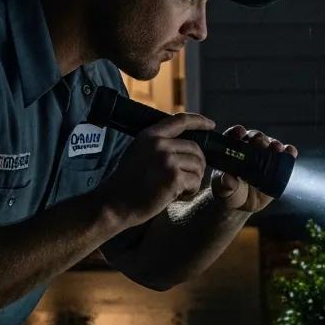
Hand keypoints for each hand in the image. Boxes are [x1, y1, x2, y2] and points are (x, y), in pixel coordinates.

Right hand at [97, 112, 215, 226]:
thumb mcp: (137, 152)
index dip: (199, 121)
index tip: (211, 125)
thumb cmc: (126, 183)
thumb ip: (158, 144)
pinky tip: (177, 196)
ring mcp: (167, 160)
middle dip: (197, 164)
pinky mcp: (173, 177)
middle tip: (188, 178)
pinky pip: (195, 181)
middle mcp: (159, 144)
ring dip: (194, 179)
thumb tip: (183, 144)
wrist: (114, 204)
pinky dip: (190, 191)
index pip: (181, 120)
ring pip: (198, 165)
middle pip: (195, 148)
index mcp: (149, 135)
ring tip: (179, 189)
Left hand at [211, 127, 298, 213]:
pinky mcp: (277, 164)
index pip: (233, 136)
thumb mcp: (224, 189)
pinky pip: (284, 155)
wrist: (244, 205)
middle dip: (258, 138)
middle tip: (261, 141)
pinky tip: (290, 151)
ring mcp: (264, 156)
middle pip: (254, 137)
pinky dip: (288, 152)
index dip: (237, 132)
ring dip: (274, 143)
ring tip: (276, 147)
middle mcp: (249, 149)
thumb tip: (228, 179)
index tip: (240, 132)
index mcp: (232, 150)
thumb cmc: (230, 193)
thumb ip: (225, 184)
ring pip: (269, 143)